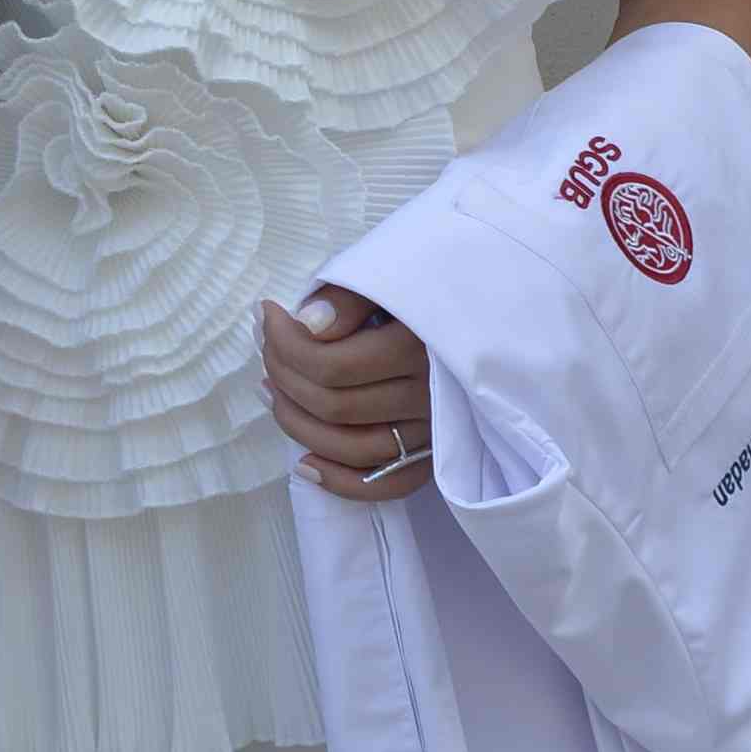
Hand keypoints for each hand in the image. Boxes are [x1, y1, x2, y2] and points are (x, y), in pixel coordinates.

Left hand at [261, 289, 437, 504]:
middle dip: (284, 376)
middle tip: (267, 348)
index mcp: (419, 345)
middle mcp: (429, 393)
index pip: (331, 366)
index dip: (284, 344)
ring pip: (353, 448)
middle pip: (334, 406)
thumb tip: (308, 325)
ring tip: (270, 390)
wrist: (483, 299)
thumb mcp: (392, 268)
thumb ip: (349, 297)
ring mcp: (434, 428)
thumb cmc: (429, 279)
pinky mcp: (434, 450)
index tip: (268, 315)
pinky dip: (342, 481)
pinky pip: (390, 483)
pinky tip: (304, 465)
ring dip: (298, 425)